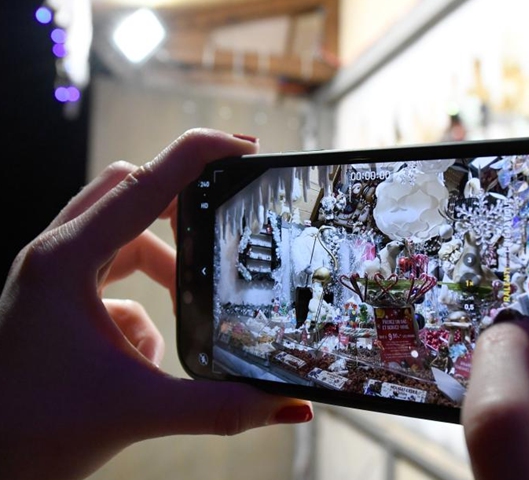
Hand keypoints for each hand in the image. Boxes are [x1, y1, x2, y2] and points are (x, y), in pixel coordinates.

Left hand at [0, 129, 312, 479]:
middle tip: (226, 223)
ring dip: (164, 261)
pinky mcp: (55, 296)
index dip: (200, 154)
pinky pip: (111, 270)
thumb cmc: (35, 434)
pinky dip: (142, 297)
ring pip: (122, 233)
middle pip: (130, 191)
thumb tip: (289, 404)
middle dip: (183, 206)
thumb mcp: (140, 411)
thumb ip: (222, 407)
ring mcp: (51, 274)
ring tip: (190, 302)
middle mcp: (53, 256)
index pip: (144, 183)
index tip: (246, 147)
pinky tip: (145, 349)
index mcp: (64, 262)